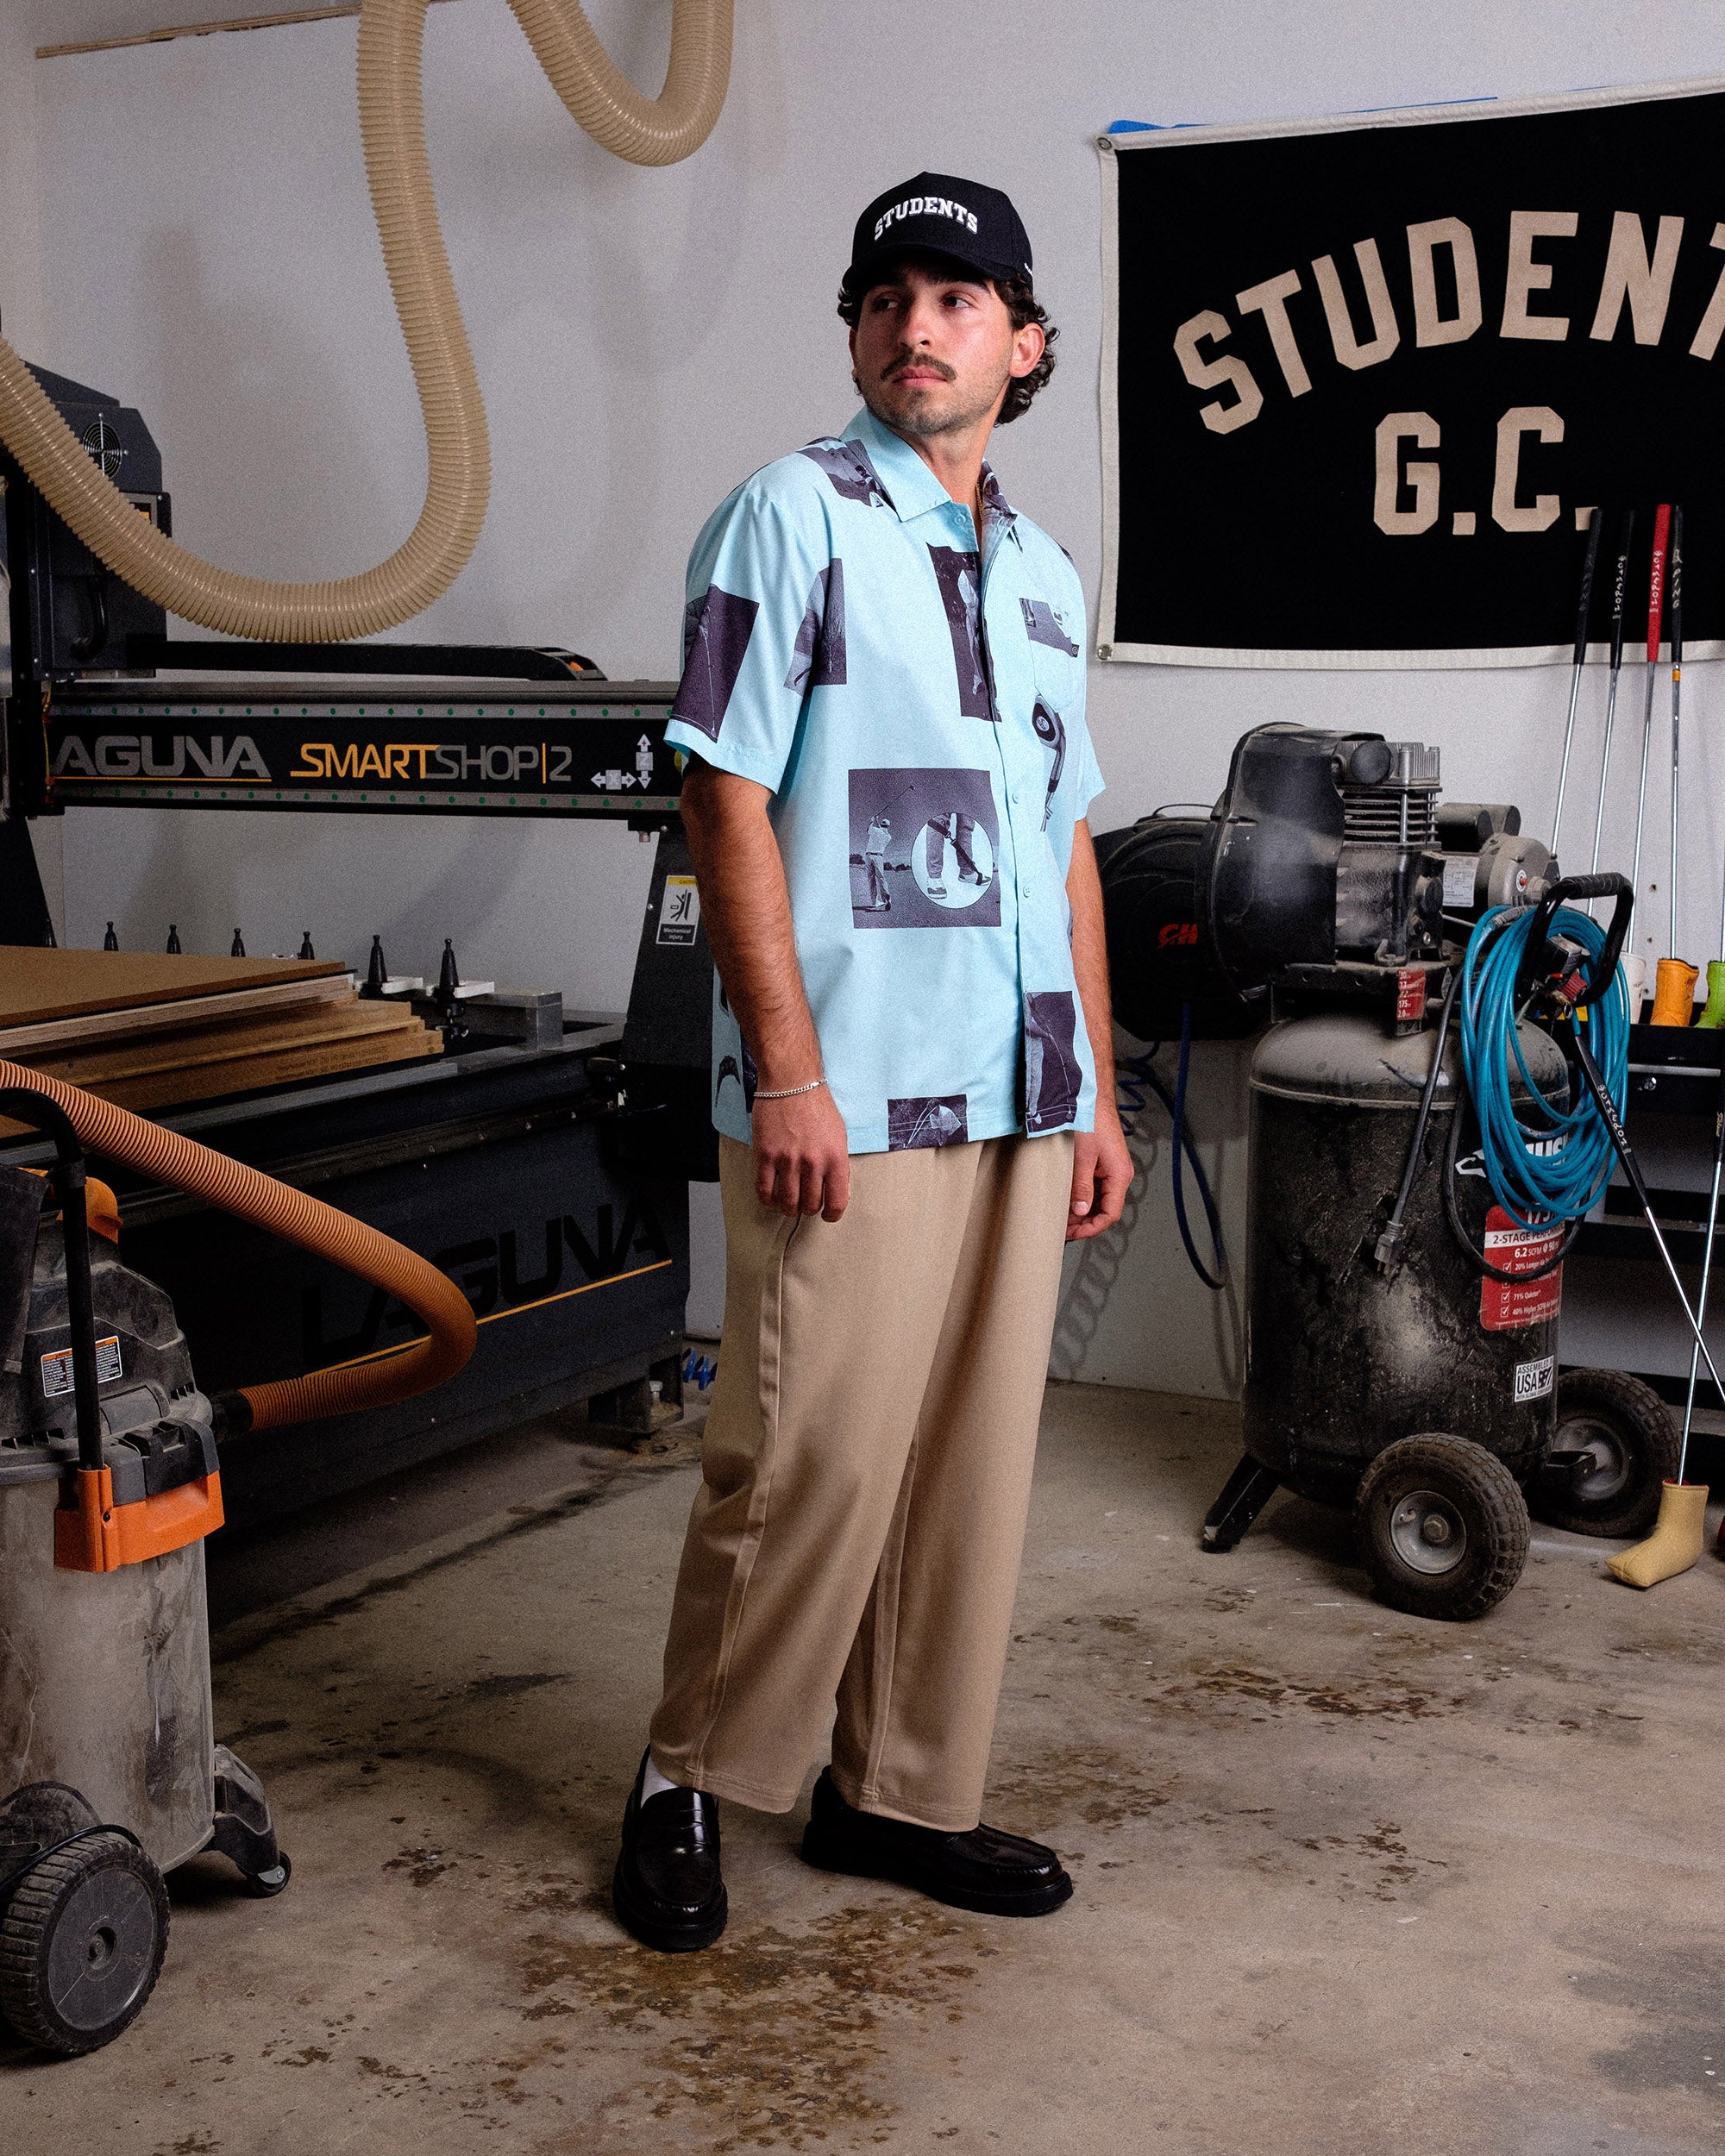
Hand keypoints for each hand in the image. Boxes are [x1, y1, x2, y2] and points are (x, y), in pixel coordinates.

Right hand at [753, 1086, 850, 1220]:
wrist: (791, 1081)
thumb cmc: (817, 1105)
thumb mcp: (839, 1135)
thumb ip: (838, 1164)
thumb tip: (837, 1190)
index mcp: (836, 1158)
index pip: (837, 1201)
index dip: (832, 1215)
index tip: (827, 1215)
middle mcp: (813, 1162)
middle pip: (810, 1204)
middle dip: (808, 1209)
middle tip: (804, 1204)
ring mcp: (788, 1159)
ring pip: (787, 1201)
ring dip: (788, 1208)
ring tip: (788, 1203)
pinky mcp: (766, 1155)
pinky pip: (764, 1189)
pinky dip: (767, 1199)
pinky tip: (770, 1197)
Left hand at [1067, 1112, 1132, 1241]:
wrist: (1090, 1095)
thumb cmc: (1090, 1119)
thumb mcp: (1082, 1157)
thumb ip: (1082, 1187)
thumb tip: (1081, 1211)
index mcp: (1119, 1175)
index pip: (1110, 1214)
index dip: (1091, 1228)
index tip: (1073, 1234)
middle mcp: (1119, 1174)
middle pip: (1105, 1209)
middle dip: (1085, 1223)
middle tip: (1063, 1229)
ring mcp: (1111, 1168)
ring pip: (1099, 1199)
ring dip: (1083, 1211)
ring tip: (1063, 1218)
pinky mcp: (1103, 1163)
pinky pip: (1095, 1187)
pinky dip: (1083, 1197)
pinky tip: (1069, 1201)